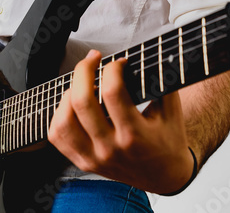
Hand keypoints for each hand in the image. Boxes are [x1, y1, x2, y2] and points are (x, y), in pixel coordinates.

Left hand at [47, 50, 195, 193]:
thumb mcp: (172, 110)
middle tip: (93, 59)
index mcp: (135, 135)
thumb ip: (161, 81)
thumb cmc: (168, 140)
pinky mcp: (84, 162)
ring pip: (64, 121)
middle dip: (84, 70)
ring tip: (81, 83)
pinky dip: (59, 115)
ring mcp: (94, 158)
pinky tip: (71, 103)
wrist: (165, 176)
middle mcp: (111, 148)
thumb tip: (151, 53)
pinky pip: (57, 137)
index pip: (112, 92)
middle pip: (82, 102)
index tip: (119, 62)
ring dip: (68, 93)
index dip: (112, 68)